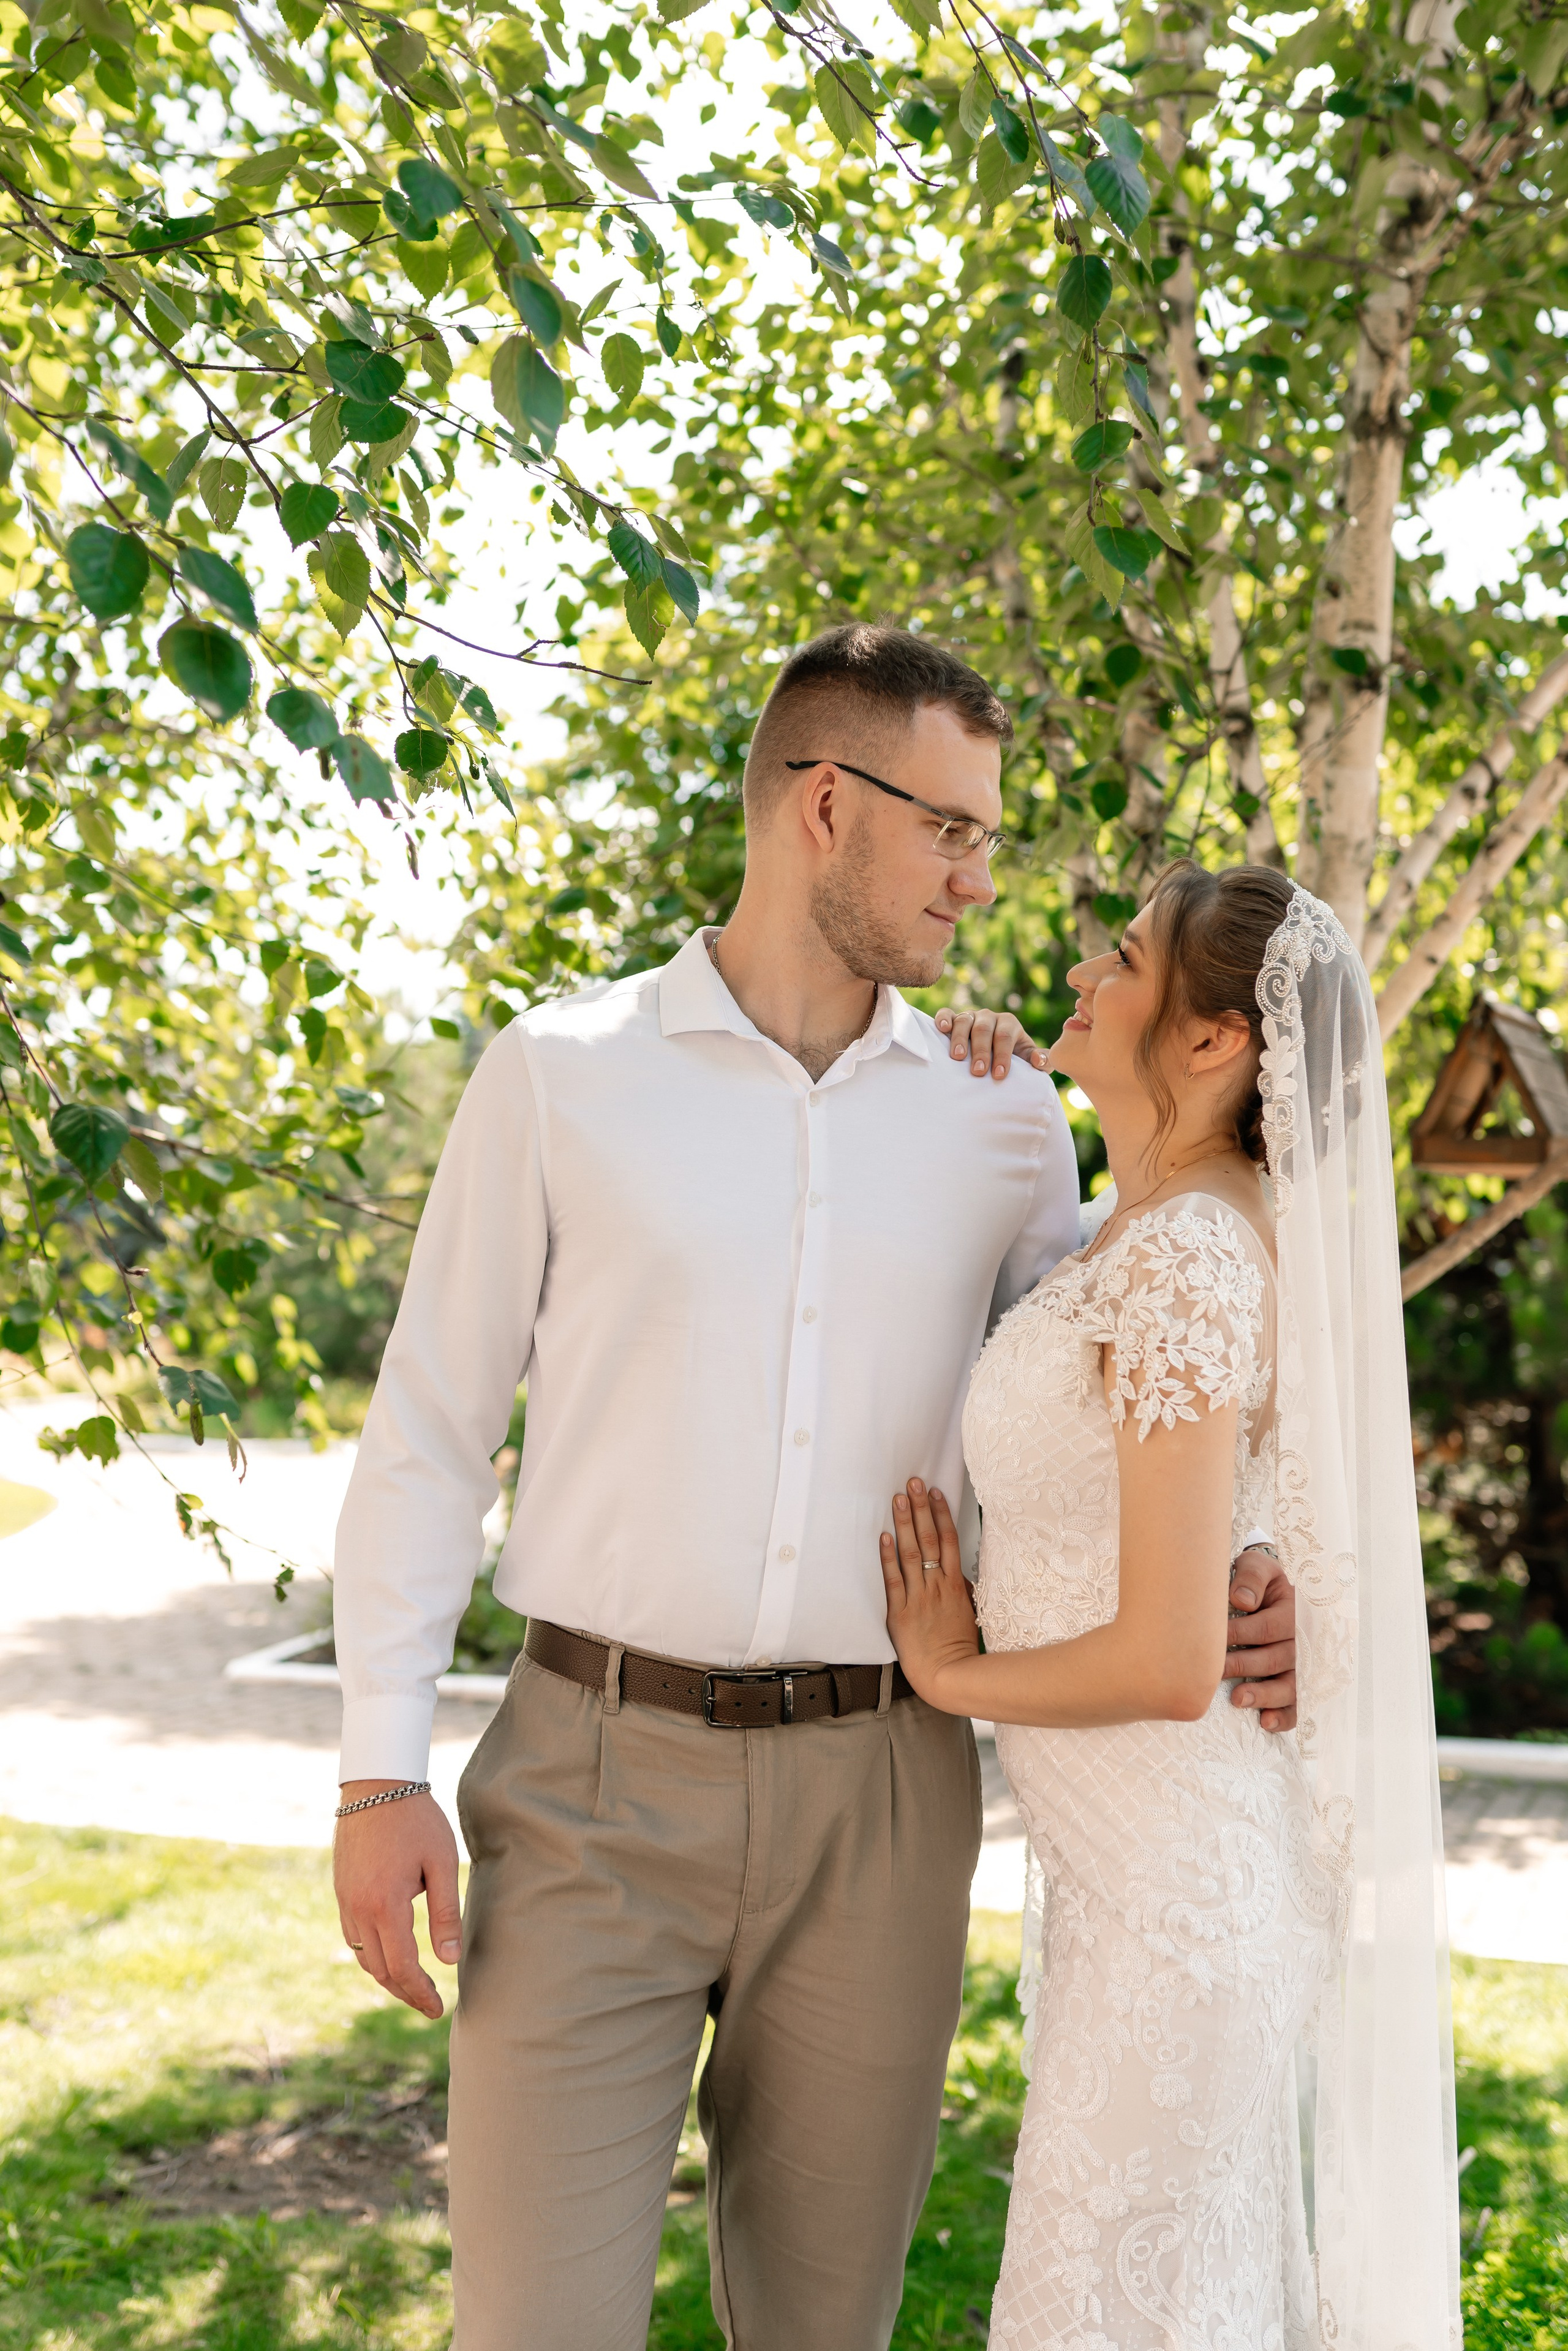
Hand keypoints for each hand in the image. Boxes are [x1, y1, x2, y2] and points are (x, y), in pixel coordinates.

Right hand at [333, 1785, 462, 2018]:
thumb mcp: (442, 1861)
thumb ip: (446, 1912)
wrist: (376, 1783)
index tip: (438, 2010)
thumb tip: (449, 1961)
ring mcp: (345, 1900)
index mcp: (386, 1905)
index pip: (403, 1967)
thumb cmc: (416, 1819)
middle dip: (405, 1992)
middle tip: (428, 2005)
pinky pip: (354, 1936)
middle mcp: (359, 1909)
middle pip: (380, 1970)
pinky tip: (390, 1953)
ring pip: (363, 1956)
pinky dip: (372, 1954)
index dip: (421, 1993)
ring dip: (387, 1976)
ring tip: (413, 1985)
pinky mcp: (341, 1890)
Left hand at [880, 1477, 978, 1705]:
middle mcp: (937, 1586)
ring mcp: (918, 1598)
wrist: (949, 1676)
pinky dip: (888, 1557)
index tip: (936, 1492)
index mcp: (956, 1585)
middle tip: (914, 1482)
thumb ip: (962, 1589)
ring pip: (911, 1553)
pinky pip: (893, 1580)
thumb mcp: (969, 1613)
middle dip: (921, 1508)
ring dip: (904, 1524)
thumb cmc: (961, 1647)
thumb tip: (957, 1571)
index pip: (949, 1541)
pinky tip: (883, 1537)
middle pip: (930, 1539)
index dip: (942, 1514)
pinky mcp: (900, 1613)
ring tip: (898, 1498)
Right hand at [935, 1005, 1049, 1080]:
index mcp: (1009, 1024)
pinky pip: (946, 1014)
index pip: (1005, 1036)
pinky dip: (943, 1019)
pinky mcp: (953, 1018)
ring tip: (958, 1057)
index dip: (1003, 1055)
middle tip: (978, 1072)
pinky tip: (942, 1029)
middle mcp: (989, 1017)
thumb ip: (1041, 1060)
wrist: (993, 1051)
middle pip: (984, 1029)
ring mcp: (970, 1016)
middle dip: (981, 1051)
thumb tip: (1039, 1060)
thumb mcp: (1028, 1058)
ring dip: (960, 1039)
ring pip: (964, 1021)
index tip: (999, 1075)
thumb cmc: (1011, 1057)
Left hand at [1223, 1550, 1296, 1732]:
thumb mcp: (1256, 1567)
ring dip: (1265, 1696)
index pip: (1267, 1627)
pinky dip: (1285, 1717)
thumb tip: (1241, 1600)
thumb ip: (1250, 1578)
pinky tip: (1265, 1722)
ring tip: (1237, 1699)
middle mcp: (1303, 1640)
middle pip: (1276, 1659)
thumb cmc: (1259, 1581)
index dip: (1240, 1634)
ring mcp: (1304, 1665)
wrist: (1272, 1592)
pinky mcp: (1300, 1684)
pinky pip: (1299, 1705)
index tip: (1213, 1640)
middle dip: (1244, 1666)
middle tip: (1214, 1671)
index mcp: (1294, 1610)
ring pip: (1291, 1686)